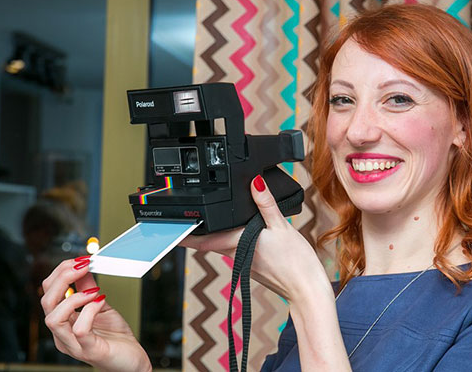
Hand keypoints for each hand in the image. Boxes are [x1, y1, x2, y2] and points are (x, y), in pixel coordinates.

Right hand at [41, 258, 151, 371]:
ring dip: (73, 297)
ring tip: (93, 290)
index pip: (47, 292)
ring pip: (53, 318)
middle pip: (46, 302)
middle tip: (83, 266)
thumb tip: (82, 266)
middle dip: (63, 278)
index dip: (60, 272)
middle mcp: (63, 334)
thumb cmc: (114, 337)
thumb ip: (88, 288)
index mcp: (63, 321)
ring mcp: (74, 344)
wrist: (131, 361)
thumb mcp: (99, 305)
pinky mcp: (90, 351)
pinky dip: (89, 311)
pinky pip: (80, 330)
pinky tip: (102, 302)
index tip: (80, 259)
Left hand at [180, 176, 332, 303]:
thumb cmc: (296, 264)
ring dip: (215, 233)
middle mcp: (236, 254)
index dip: (182, 234)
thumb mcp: (282, 227)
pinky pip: (237, 248)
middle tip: (182, 217)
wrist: (307, 290)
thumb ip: (266, 204)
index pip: (201, 240)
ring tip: (207, 219)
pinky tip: (243, 230)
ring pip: (223, 244)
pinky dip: (233, 238)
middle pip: (210, 240)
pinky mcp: (253, 265)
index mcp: (238, 243)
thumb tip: (254, 182)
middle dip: (198, 229)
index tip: (164, 228)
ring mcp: (244, 261)